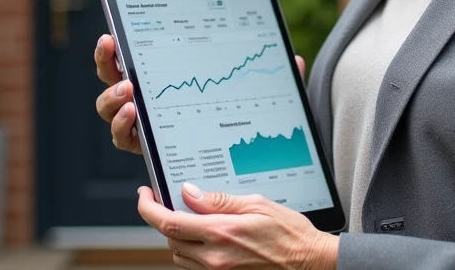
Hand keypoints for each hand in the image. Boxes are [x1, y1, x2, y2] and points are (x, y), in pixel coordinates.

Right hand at [95, 35, 307, 155]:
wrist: (245, 166)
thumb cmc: (247, 123)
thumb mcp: (261, 96)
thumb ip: (276, 78)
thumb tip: (294, 58)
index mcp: (170, 76)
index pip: (137, 56)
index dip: (118, 47)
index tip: (113, 35)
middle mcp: (150, 98)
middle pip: (115, 77)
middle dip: (108, 65)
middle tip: (119, 58)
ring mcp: (146, 124)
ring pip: (113, 110)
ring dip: (114, 99)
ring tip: (129, 94)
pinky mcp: (149, 148)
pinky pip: (127, 139)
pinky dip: (124, 127)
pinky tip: (135, 119)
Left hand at [139, 183, 337, 269]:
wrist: (309, 262)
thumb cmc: (289, 232)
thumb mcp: (256, 203)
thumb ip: (218, 200)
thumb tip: (188, 193)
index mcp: (221, 233)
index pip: (169, 222)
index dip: (148, 209)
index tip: (144, 196)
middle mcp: (215, 258)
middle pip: (170, 239)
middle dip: (165, 219)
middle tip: (172, 202)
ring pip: (179, 256)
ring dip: (178, 237)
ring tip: (191, 219)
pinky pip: (194, 267)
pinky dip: (192, 252)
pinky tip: (206, 238)